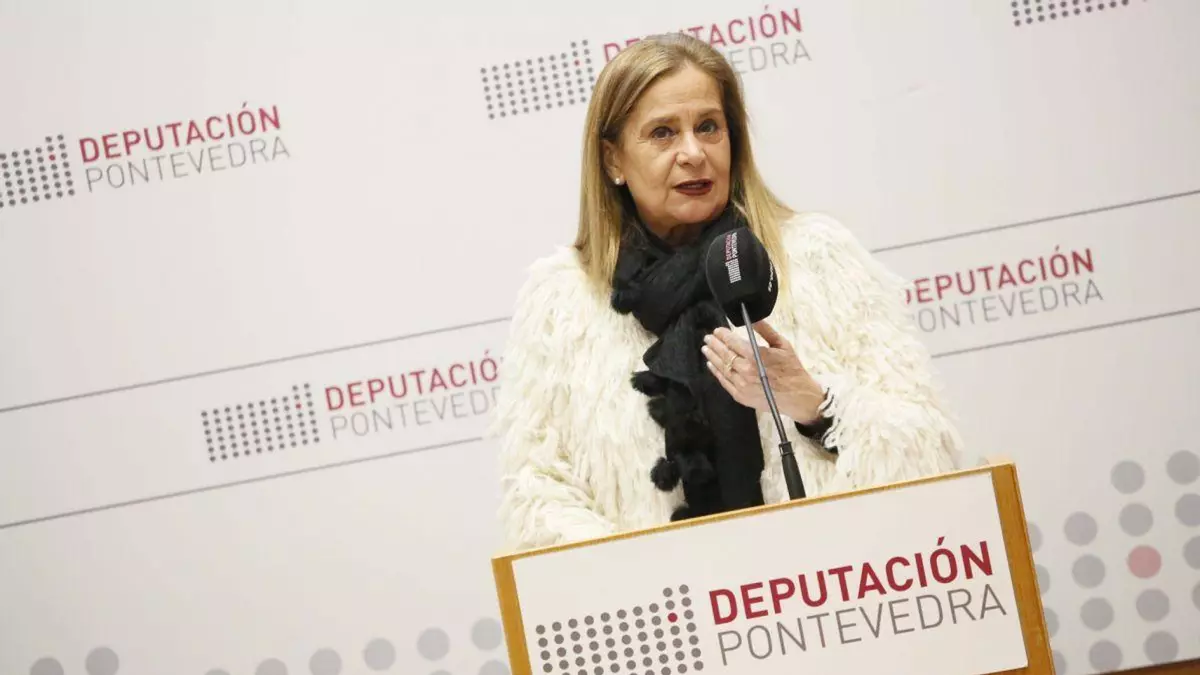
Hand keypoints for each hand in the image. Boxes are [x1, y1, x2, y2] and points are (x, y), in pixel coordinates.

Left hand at [701, 321, 825, 423]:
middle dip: (714, 344)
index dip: (723, 335)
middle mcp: (746, 370)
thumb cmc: (792, 369)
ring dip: (712, 357)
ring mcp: (742, 385)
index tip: (717, 330)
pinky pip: (724, 382)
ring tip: (706, 348)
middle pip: (724, 354)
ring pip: (721, 368)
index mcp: (756, 356)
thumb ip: (765, 330)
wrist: (798, 396)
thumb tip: (752, 318)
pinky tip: (711, 365)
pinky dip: (715, 372)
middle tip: (708, 338)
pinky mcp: (740, 396)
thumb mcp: (783, 345)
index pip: (732, 342)